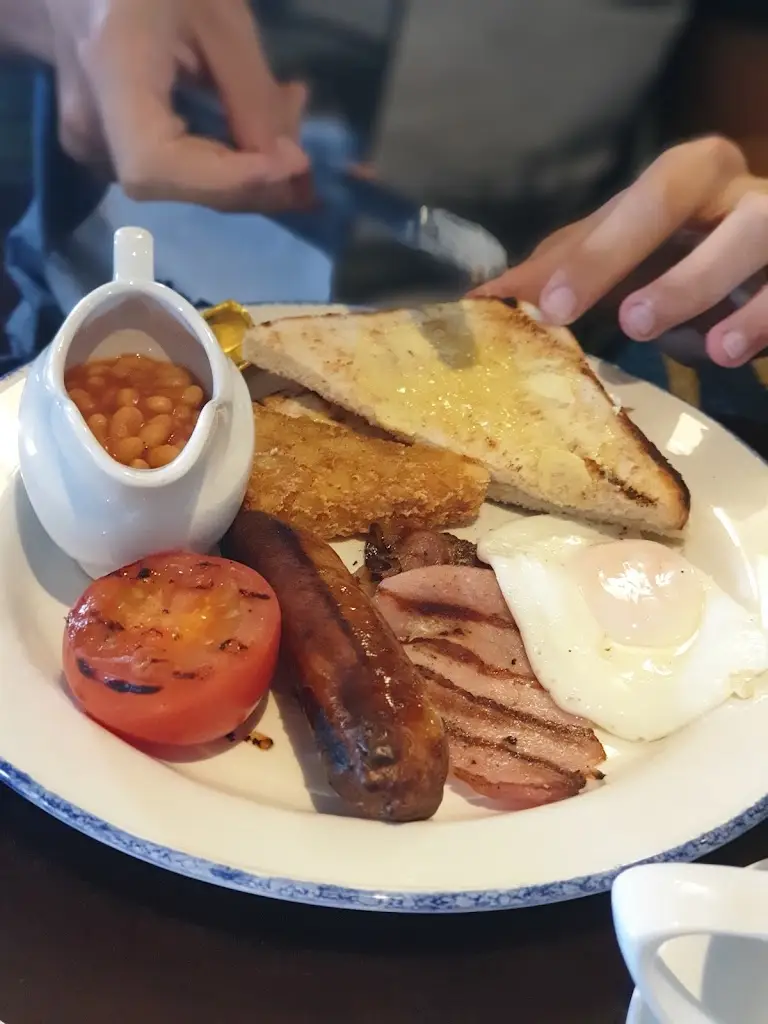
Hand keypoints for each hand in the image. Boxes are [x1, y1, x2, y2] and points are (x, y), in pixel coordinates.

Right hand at [45, 0, 309, 210]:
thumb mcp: (217, 11)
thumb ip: (252, 92)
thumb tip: (290, 166)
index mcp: (109, 69)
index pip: (157, 163)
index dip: (227, 178)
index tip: (292, 163)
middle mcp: (88, 120)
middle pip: (175, 184)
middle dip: (252, 182)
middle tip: (308, 160)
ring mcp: (90, 138)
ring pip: (180, 184)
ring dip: (245, 174)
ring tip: (290, 140)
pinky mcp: (106, 143)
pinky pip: (173, 169)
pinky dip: (224, 162)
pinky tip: (260, 138)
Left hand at [474, 136, 767, 366]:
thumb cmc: (688, 261)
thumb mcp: (629, 262)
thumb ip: (565, 273)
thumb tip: (481, 300)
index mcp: (688, 177)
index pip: (636, 198)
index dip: (594, 249)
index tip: (548, 304)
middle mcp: (736, 188)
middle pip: (684, 188)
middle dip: (626, 246)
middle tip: (609, 316)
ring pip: (756, 231)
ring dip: (698, 281)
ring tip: (651, 329)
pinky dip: (761, 316)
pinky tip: (728, 351)